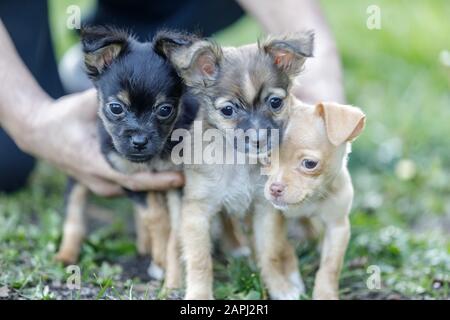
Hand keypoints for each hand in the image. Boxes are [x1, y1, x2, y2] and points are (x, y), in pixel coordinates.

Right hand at [20, 89, 183, 195]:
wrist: (37, 133)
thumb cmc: (61, 118)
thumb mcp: (82, 105)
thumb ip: (107, 98)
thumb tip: (134, 86)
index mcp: (96, 164)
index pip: (134, 179)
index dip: (159, 180)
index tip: (181, 178)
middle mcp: (100, 181)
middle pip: (139, 188)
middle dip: (164, 181)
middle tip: (189, 171)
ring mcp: (100, 186)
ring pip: (134, 189)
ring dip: (155, 181)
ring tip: (179, 168)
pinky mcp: (102, 184)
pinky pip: (127, 186)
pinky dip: (144, 179)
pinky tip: (160, 168)